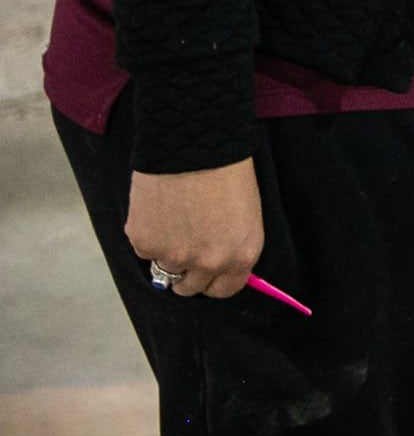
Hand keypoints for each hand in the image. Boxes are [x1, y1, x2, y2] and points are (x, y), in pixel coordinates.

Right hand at [126, 159, 262, 299]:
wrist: (194, 145)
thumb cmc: (226, 170)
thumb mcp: (246, 213)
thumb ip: (232, 245)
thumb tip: (219, 266)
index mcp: (241, 255)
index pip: (225, 290)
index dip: (214, 280)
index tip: (208, 271)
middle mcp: (209, 263)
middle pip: (189, 288)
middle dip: (187, 272)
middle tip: (185, 244)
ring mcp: (174, 256)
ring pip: (164, 270)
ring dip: (166, 252)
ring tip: (174, 217)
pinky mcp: (144, 244)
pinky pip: (144, 250)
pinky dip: (148, 234)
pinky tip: (159, 208)